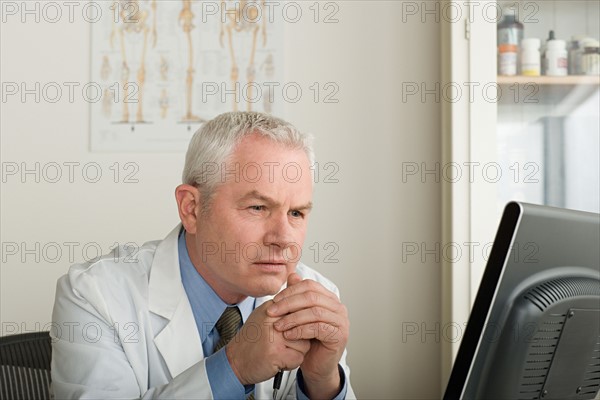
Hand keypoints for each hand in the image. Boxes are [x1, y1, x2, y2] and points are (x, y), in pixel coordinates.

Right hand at [226, 300, 310, 384]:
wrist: (235, 361)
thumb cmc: (252, 341)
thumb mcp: (265, 318)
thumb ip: (282, 310)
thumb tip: (304, 302)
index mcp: (271, 308)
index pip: (300, 310)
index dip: (300, 325)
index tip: (292, 332)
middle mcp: (271, 319)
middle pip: (304, 327)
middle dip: (299, 340)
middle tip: (284, 345)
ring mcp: (273, 336)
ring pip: (304, 344)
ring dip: (295, 353)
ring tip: (280, 353)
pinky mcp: (275, 353)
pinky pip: (298, 358)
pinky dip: (291, 364)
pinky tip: (278, 361)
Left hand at [267, 273, 348, 397]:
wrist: (316, 365)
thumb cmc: (308, 340)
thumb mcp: (299, 315)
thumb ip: (297, 296)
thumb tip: (292, 276)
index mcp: (329, 298)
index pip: (309, 285)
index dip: (290, 291)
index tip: (274, 301)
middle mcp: (338, 307)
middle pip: (311, 297)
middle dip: (288, 303)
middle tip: (272, 312)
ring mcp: (341, 321)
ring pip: (314, 312)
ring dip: (293, 318)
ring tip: (278, 325)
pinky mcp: (339, 335)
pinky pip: (318, 328)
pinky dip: (300, 330)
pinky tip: (289, 335)